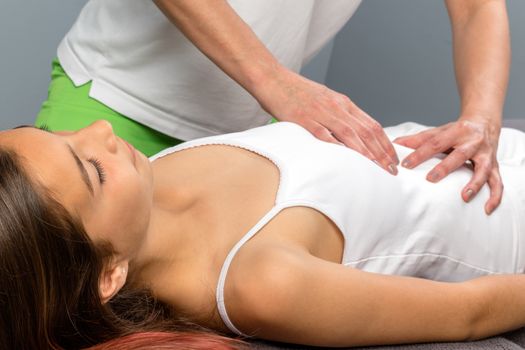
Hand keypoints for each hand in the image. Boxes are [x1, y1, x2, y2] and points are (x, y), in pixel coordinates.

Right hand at [256, 69, 398, 174]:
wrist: (273, 79)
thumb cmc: (295, 92)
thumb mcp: (324, 100)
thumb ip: (338, 115)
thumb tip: (351, 133)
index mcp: (342, 102)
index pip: (371, 124)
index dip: (385, 143)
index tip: (393, 157)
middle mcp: (337, 107)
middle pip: (366, 131)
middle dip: (382, 152)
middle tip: (392, 169)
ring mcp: (321, 113)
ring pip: (351, 134)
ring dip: (367, 153)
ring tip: (378, 168)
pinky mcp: (305, 119)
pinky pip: (325, 135)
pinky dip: (340, 148)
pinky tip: (349, 160)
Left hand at [393, 119, 502, 214]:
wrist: (485, 123)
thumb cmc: (457, 131)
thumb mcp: (439, 131)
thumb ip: (418, 139)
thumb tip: (394, 144)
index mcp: (457, 132)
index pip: (435, 143)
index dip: (420, 153)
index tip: (405, 164)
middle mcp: (473, 142)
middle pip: (459, 155)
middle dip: (445, 168)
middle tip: (430, 179)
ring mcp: (486, 155)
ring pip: (483, 169)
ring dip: (474, 184)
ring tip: (464, 197)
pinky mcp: (495, 166)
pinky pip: (498, 182)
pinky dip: (495, 196)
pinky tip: (487, 209)